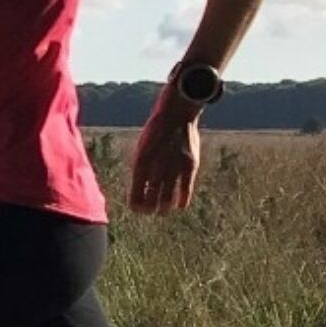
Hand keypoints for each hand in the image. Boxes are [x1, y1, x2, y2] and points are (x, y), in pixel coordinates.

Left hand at [127, 83, 201, 214]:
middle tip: (149, 212)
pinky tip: (179, 206)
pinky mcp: (190, 167)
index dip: (135, 204)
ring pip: (168, 199)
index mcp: (140, 163)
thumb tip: (140, 188)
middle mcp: (156, 168)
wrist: (175, 115)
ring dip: (164, 208)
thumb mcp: (142, 149)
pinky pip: (185, 191)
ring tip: (162, 211)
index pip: (136, 193)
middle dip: (149, 209)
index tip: (135, 208)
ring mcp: (174, 168)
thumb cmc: (156, 132)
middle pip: (151, 199)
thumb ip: (142, 168)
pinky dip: (181, 201)